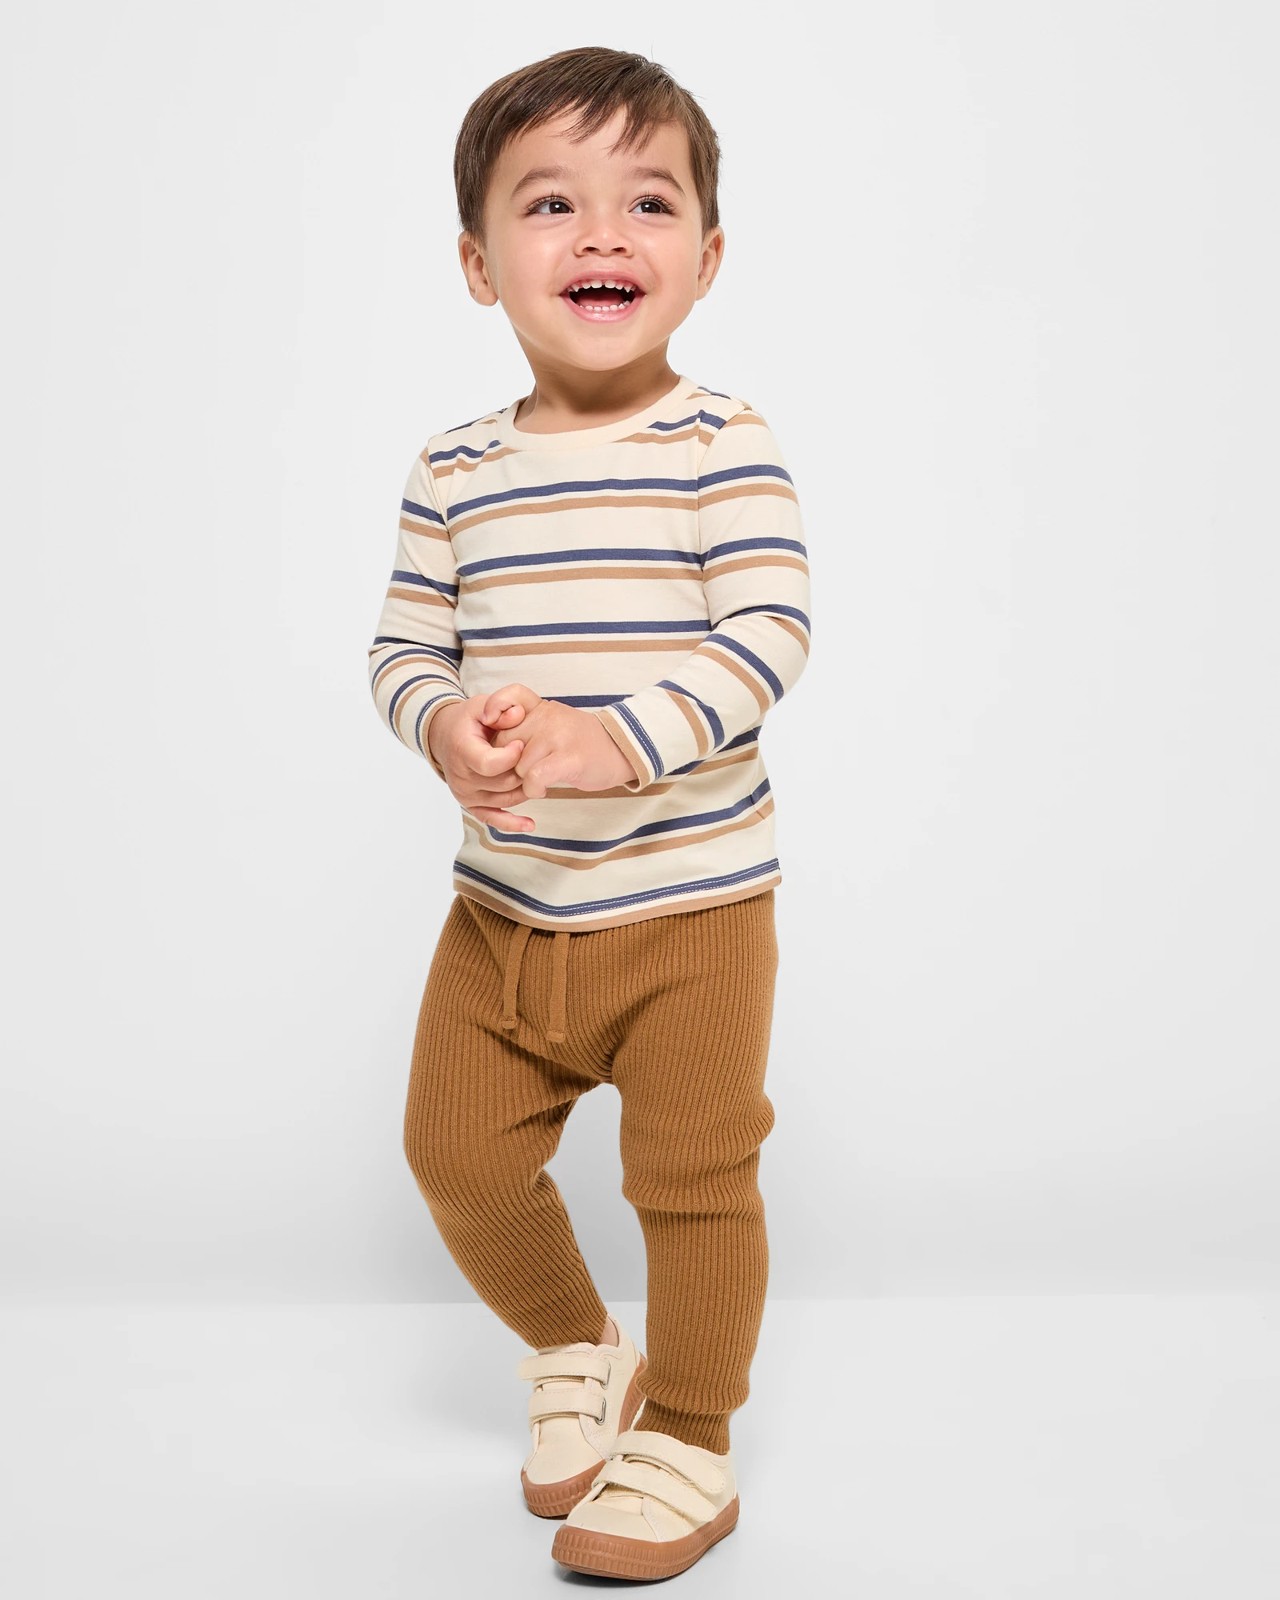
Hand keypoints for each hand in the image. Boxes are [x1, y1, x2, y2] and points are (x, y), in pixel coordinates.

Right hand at [427, 697, 537, 831]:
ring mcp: (465, 794)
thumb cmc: (468, 720)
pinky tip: (529, 824)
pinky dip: (512, 823)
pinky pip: (492, 818)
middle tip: (533, 757)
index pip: (490, 764)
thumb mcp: (481, 704)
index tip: (521, 743)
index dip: (512, 755)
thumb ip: (500, 706)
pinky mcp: (470, 805)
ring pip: (506, 798)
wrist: (446, 736)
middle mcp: (461, 776)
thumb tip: (517, 715)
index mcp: (462, 750)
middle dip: (524, 770)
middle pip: (503, 783)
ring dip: (525, 788)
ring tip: (533, 772)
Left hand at [480, 683, 636, 798]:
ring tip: (540, 779)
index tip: (490, 723)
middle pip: (506, 742)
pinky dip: (533, 788)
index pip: (511, 695)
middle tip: (525, 771)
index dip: (495, 707)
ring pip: (518, 764)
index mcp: (543, 707)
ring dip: (524, 780)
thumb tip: (493, 746)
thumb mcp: (554, 723)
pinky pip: (533, 777)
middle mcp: (549, 717)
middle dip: (508, 763)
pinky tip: (543, 788)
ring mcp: (558, 736)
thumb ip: (526, 727)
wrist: (622, 751)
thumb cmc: (582, 743)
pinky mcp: (569, 758)